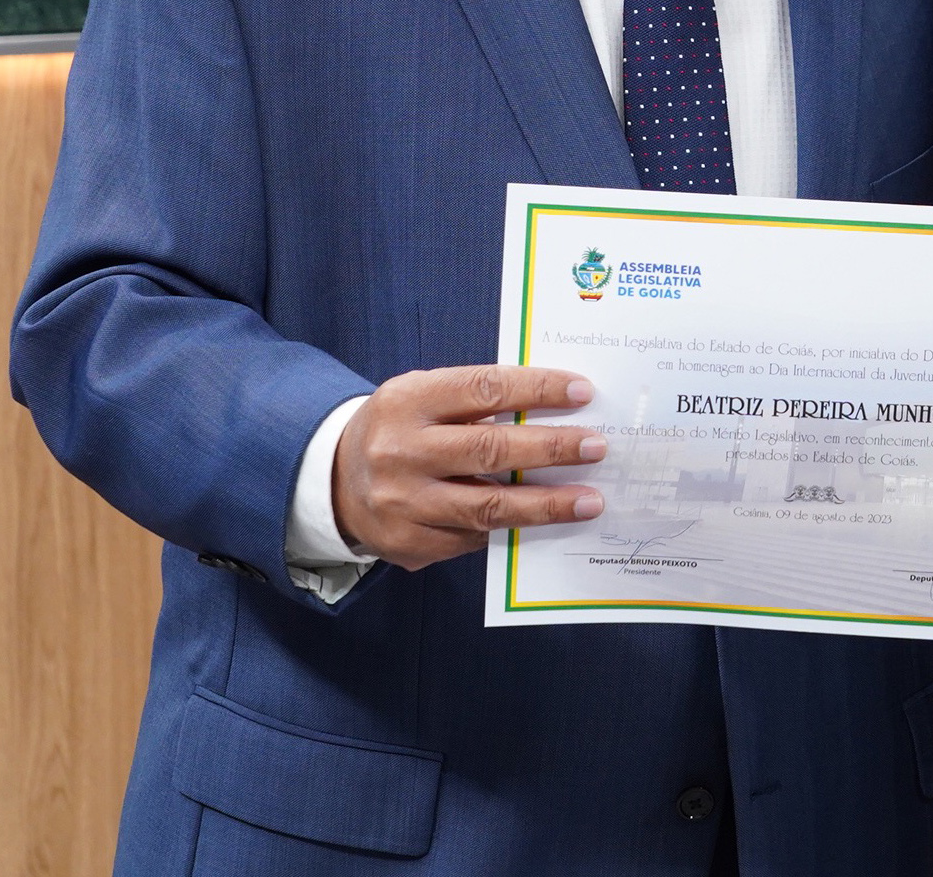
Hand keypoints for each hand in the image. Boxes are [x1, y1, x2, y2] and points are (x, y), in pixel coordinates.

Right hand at [333, 365, 606, 568]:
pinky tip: (542, 523)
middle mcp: (400, 451)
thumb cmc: (401, 429)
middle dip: (551, 449)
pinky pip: (472, 540)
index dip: (536, 389)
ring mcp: (402, 503)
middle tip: (596, 447)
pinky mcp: (408, 544)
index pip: (483, 389)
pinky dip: (511, 530)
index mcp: (407, 401)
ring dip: (546, 504)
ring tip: (589, 500)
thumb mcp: (425, 397)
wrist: (336, 481)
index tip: (583, 392)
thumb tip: (555, 408)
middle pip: (489, 450)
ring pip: (487, 507)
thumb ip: (478, 400)